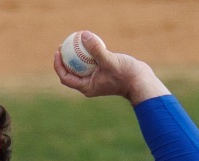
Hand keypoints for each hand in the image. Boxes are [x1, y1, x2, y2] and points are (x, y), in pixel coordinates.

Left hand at [52, 31, 169, 104]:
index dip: (58, 65)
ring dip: (75, 56)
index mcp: (86, 87)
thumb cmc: (126, 75)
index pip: (65, 78)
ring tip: (73, 42)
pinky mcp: (102, 74)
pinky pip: (90, 63)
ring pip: (80, 68)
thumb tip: (84, 35)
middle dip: (64, 60)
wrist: (141, 82)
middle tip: (62, 45)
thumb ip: (96, 49)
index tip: (57, 52)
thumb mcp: (110, 60)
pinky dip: (87, 55)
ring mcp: (95, 80)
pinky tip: (87, 43)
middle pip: (70, 73)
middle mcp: (89, 85)